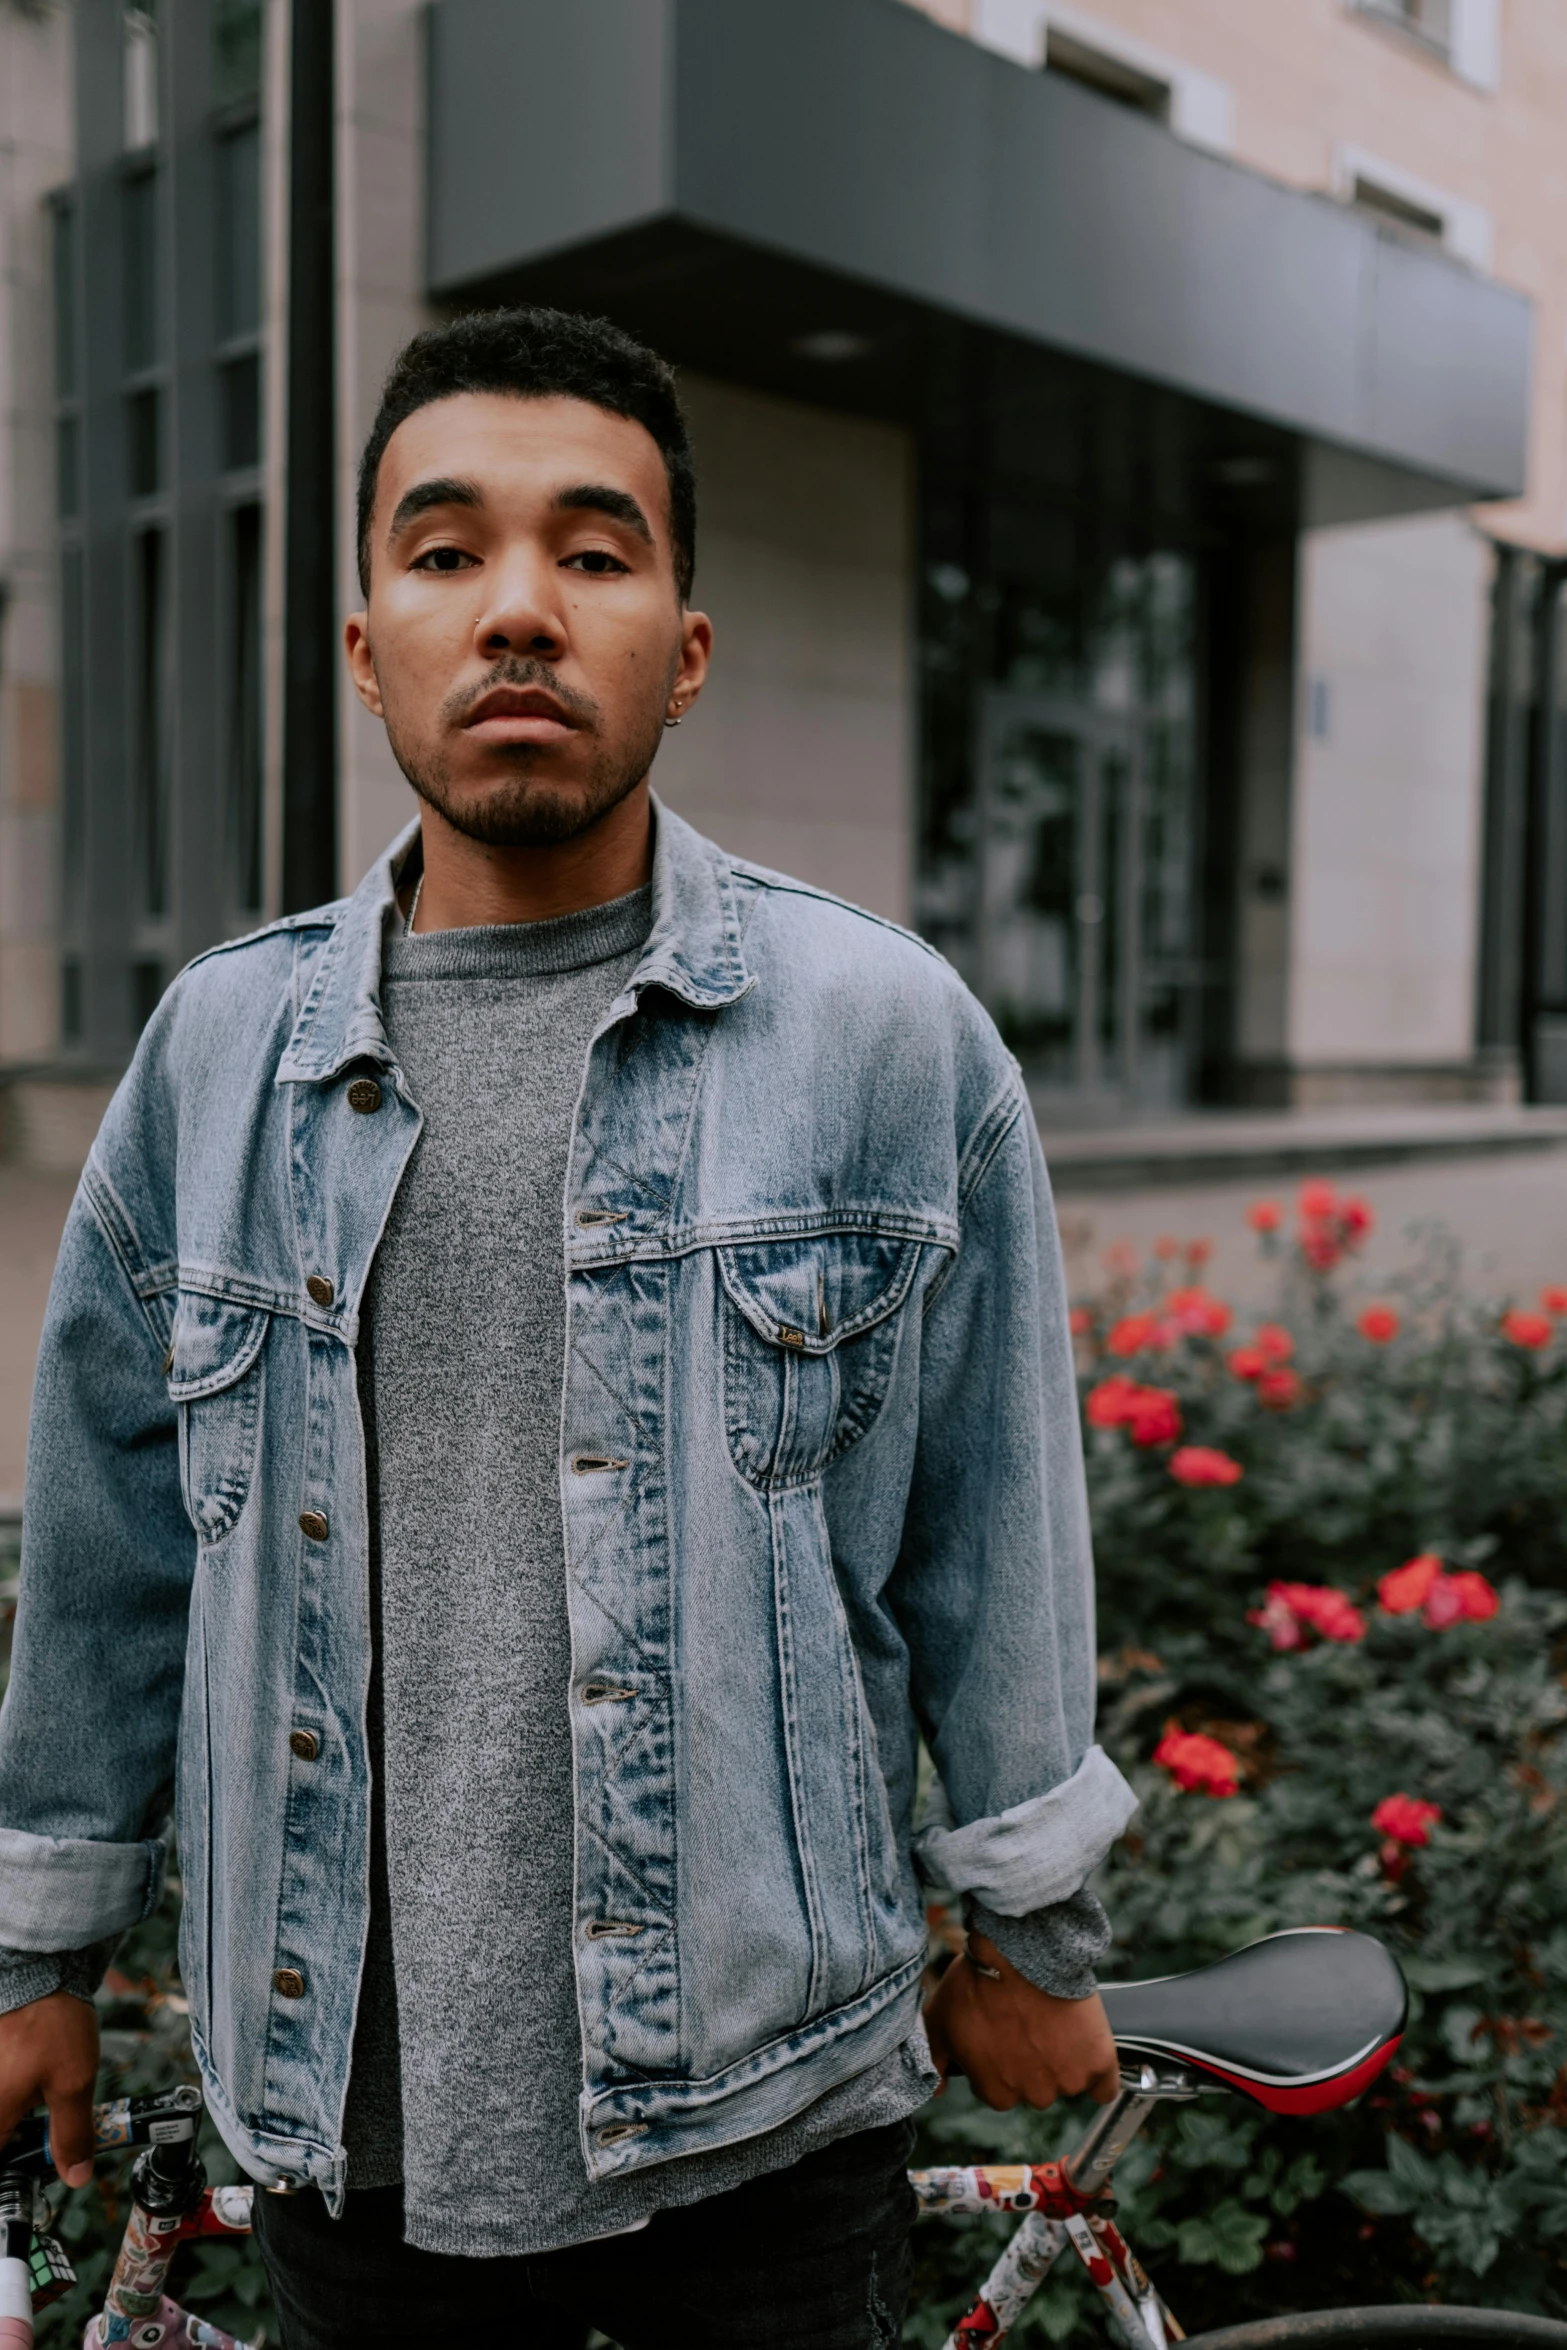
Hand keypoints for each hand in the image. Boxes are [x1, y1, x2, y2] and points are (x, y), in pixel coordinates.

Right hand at [0, 1990, 98, 2184]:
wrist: (39, 1968)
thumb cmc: (53, 2024)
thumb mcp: (73, 2083)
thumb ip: (71, 2135)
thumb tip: (76, 2177)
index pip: (1, 2165)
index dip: (16, 2174)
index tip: (31, 2173)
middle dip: (18, 2141)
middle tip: (44, 2136)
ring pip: (0, 2115)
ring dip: (16, 2121)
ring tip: (41, 2103)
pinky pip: (1, 2092)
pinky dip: (11, 2097)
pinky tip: (32, 2082)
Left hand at [924, 1932, 1119, 2110]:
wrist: (1020, 1951)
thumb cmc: (978, 1982)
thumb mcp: (940, 2021)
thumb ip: (934, 2062)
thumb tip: (936, 2091)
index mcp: (996, 2093)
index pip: (999, 2090)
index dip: (1000, 2061)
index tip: (1003, 2034)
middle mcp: (1034, 2096)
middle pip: (1036, 2088)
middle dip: (1032, 2062)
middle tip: (1028, 2024)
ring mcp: (1068, 2081)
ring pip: (1068, 2082)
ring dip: (1064, 2060)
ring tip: (1053, 2022)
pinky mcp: (1098, 2062)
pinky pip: (1104, 2086)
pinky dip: (1100, 2075)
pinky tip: (1088, 2051)